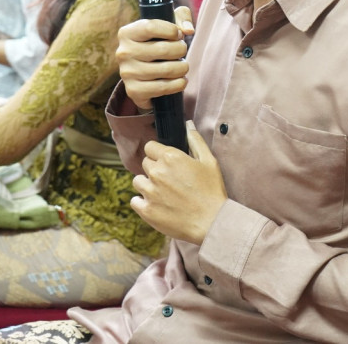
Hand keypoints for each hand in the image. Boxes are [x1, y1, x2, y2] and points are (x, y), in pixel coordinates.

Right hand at [115, 6, 193, 110]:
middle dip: (181, 49)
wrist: (145, 75)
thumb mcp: (168, 24)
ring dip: (182, 68)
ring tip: (182, 66)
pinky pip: (164, 88)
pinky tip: (180, 80)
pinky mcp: (134, 91)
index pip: (151, 27)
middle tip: (181, 51)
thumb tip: (188, 30)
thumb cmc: (159, 44)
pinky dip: (179, 84)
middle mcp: (123, 52)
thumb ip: (182, 17)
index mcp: (127, 33)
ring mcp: (127, 73)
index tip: (178, 35)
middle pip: (163, 49)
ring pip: (167, 70)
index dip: (171, 30)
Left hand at [131, 123, 226, 244]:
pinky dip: (143, 203)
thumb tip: (187, 125)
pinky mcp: (146, 210)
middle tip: (170, 180)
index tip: (166, 162)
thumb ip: (196, 141)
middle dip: (155, 169)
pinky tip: (157, 205)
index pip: (150, 147)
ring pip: (138, 181)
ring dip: (147, 185)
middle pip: (145, 163)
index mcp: (171, 157)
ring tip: (163, 194)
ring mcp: (150, 192)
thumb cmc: (212, 191)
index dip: (158, 153)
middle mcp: (157, 172)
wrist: (211, 222)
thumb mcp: (209, 161)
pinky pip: (135, 201)